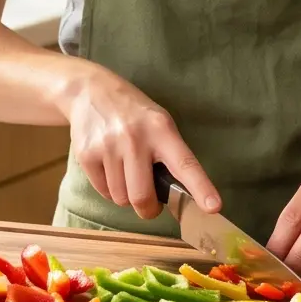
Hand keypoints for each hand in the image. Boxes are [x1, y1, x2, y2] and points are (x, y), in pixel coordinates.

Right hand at [60, 63, 217, 219]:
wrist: (90, 91)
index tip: (214, 207)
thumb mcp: (159, 122)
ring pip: (121, 199)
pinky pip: (104, 192)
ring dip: (126, 196)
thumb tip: (178, 196)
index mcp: (161, 130)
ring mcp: (108, 147)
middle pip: (142, 196)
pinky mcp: (86, 155)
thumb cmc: (133, 114)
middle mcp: (134, 139)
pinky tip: (110, 168)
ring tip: (126, 173)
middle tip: (150, 204)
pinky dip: (109, 189)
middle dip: (148, 209)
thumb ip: (169, 154)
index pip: (185, 163)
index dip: (201, 188)